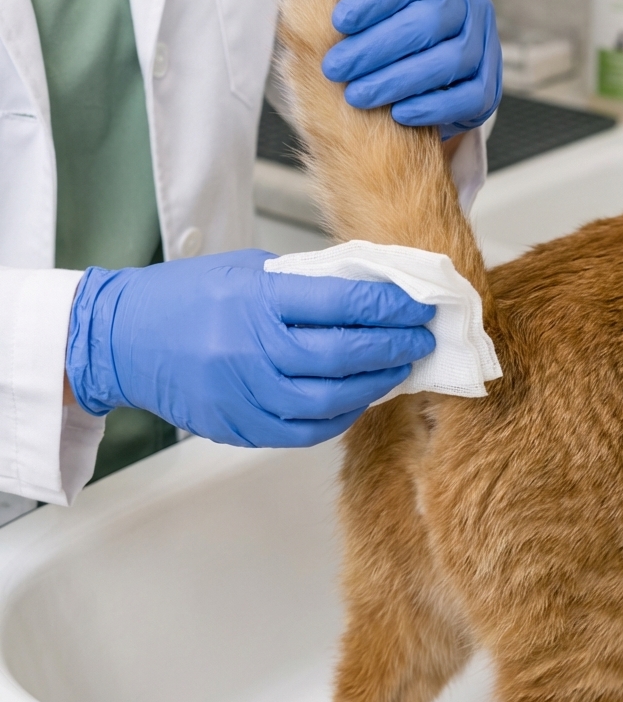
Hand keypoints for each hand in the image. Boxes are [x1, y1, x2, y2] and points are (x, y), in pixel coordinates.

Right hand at [66, 250, 434, 447]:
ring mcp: (244, 394)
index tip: (419, 306)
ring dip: (374, 385)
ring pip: (330, 401)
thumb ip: (307, 285)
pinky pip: (304, 431)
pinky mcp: (239, 426)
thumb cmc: (186, 297)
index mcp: (256, 299)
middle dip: (393, 347)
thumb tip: (372, 295)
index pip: (341, 303)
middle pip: (343, 355)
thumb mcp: (248, 271)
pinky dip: (340, 416)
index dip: (389, 307)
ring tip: (398, 369)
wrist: (122, 339)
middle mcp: (251, 349)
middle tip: (420, 339)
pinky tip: (359, 398)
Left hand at [322, 0, 501, 138]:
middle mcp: (471, 6)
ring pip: (448, 60)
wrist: (433, 80)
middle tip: (334, 67)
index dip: (374, 0)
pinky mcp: (489, 88)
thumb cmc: (392, 39)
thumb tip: (303, 2)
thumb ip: (355, 5)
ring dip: (397, 80)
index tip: (336, 21)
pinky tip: (398, 114)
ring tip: (356, 95)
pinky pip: (466, 97)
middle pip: (428, 23)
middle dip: (376, 47)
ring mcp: (485, 47)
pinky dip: (431, 106)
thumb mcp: (377, 11)